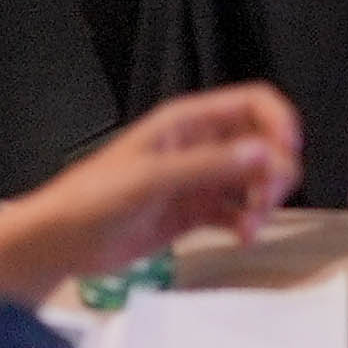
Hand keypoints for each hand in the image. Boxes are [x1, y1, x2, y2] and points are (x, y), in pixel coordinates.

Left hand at [28, 85, 304, 276]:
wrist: (58, 243)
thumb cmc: (92, 199)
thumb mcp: (150, 179)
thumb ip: (208, 166)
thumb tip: (266, 154)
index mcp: (188, 123)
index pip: (253, 104)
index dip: (279, 122)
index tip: (288, 153)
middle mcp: (200, 146)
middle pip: (263, 144)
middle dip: (273, 171)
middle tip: (265, 201)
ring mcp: (200, 181)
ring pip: (255, 180)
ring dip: (263, 201)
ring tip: (251, 225)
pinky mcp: (196, 213)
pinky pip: (238, 212)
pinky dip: (247, 223)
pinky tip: (241, 236)